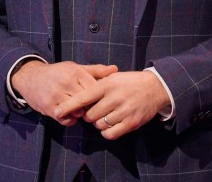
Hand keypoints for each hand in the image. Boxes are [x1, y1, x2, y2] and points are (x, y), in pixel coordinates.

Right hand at [11, 60, 117, 124]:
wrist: (30, 77)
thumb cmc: (57, 73)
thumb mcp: (75, 68)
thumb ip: (95, 71)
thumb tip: (115, 69)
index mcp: (75, 72)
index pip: (96, 89)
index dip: (100, 97)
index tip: (100, 99)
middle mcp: (65, 83)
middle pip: (88, 101)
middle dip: (91, 106)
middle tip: (91, 107)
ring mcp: (56, 95)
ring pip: (78, 112)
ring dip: (80, 114)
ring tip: (79, 110)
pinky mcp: (48, 107)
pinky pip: (66, 119)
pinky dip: (70, 119)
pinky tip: (69, 113)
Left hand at [53, 70, 169, 139]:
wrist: (155, 87)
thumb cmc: (129, 82)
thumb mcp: (112, 78)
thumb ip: (95, 84)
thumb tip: (77, 95)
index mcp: (107, 85)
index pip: (83, 97)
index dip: (68, 105)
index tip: (57, 111)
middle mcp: (114, 98)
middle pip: (90, 115)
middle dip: (88, 115)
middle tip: (93, 111)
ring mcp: (124, 111)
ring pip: (99, 125)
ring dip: (98, 123)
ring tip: (104, 116)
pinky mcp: (131, 123)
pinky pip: (110, 134)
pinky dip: (106, 132)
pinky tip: (109, 124)